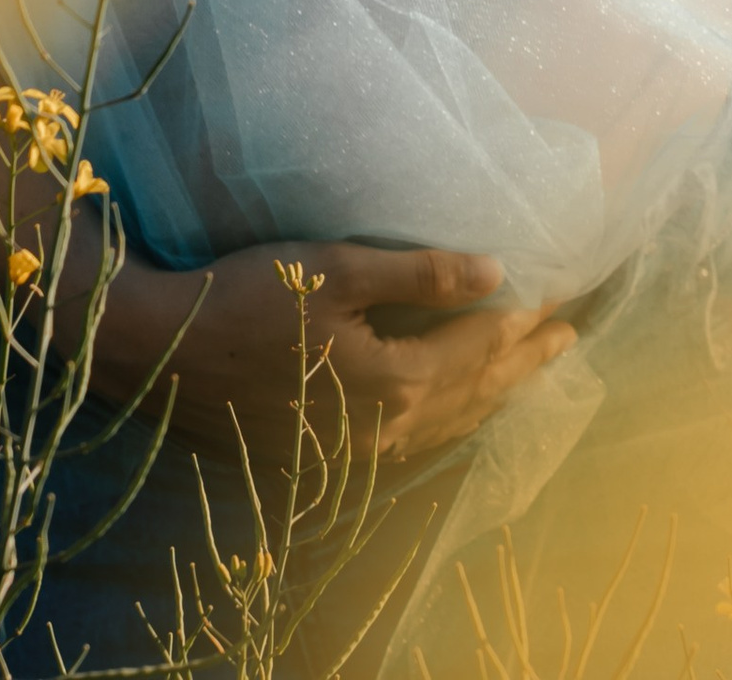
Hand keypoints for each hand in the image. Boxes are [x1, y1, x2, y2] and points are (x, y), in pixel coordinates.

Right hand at [86, 235, 576, 465]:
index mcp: (396, 382)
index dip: (522, 318)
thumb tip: (494, 271)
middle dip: (523, 361)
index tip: (561, 296)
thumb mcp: (333, 271)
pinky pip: (418, 440)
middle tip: (567, 335)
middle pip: (475, 393)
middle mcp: (389, 431)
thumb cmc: (245, 299)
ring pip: (450, 424)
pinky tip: (457, 406)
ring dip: (494, 394)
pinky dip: (453, 417)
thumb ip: (417, 275)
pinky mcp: (331, 459)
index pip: (479, 346)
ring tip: (528, 369)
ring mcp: (360, 454)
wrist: (163, 356)